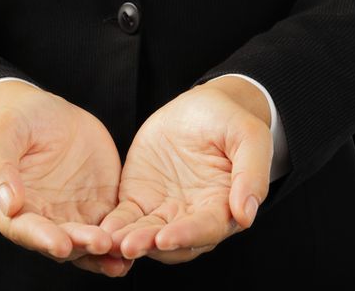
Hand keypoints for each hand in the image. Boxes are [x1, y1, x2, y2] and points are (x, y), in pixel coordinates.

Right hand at [0, 81, 130, 275]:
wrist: (48, 113)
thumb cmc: (17, 121)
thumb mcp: (2, 133)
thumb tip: (8, 204)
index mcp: (11, 207)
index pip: (25, 229)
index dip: (42, 239)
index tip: (60, 244)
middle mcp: (42, 217)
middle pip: (61, 240)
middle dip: (80, 245)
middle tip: (100, 243)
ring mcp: (72, 214)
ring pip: (87, 242)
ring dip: (103, 252)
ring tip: (122, 256)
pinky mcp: (98, 205)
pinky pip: (111, 226)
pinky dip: (122, 237)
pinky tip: (137, 243)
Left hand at [100, 76, 272, 263]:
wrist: (199, 107)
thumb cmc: (228, 121)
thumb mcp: (248, 137)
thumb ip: (251, 174)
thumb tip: (246, 215)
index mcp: (223, 205)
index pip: (206, 229)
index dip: (187, 235)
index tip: (166, 238)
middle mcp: (194, 215)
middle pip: (173, 240)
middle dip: (151, 245)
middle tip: (130, 246)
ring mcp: (166, 209)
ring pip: (147, 233)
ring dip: (130, 241)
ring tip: (111, 242)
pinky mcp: (141, 198)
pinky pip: (127, 216)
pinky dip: (115, 225)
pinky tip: (102, 230)